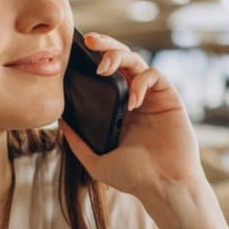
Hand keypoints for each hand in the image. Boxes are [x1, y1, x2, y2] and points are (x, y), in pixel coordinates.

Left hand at [58, 32, 204, 201]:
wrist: (164, 186)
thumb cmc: (134, 178)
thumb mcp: (96, 162)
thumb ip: (78, 142)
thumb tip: (59, 121)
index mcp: (118, 110)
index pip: (104, 75)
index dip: (92, 60)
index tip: (74, 53)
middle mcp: (135, 99)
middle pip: (120, 60)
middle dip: (105, 45)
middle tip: (89, 41)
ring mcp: (152, 97)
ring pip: (136, 60)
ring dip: (119, 56)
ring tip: (104, 67)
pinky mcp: (169, 98)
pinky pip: (154, 75)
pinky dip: (141, 81)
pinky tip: (133, 100)